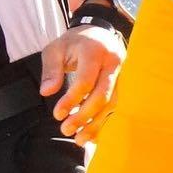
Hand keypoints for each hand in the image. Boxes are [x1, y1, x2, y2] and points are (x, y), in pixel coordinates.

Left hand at [41, 22, 124, 137]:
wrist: (100, 33)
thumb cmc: (75, 42)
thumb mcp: (56, 49)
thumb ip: (50, 70)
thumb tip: (47, 92)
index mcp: (95, 52)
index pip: (85, 81)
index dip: (71, 100)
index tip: (57, 114)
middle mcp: (114, 63)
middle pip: (102, 95)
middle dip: (84, 116)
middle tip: (66, 130)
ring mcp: (123, 74)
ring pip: (113, 104)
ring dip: (96, 124)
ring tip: (79, 139)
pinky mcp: (126, 84)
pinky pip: (118, 107)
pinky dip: (106, 122)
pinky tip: (93, 136)